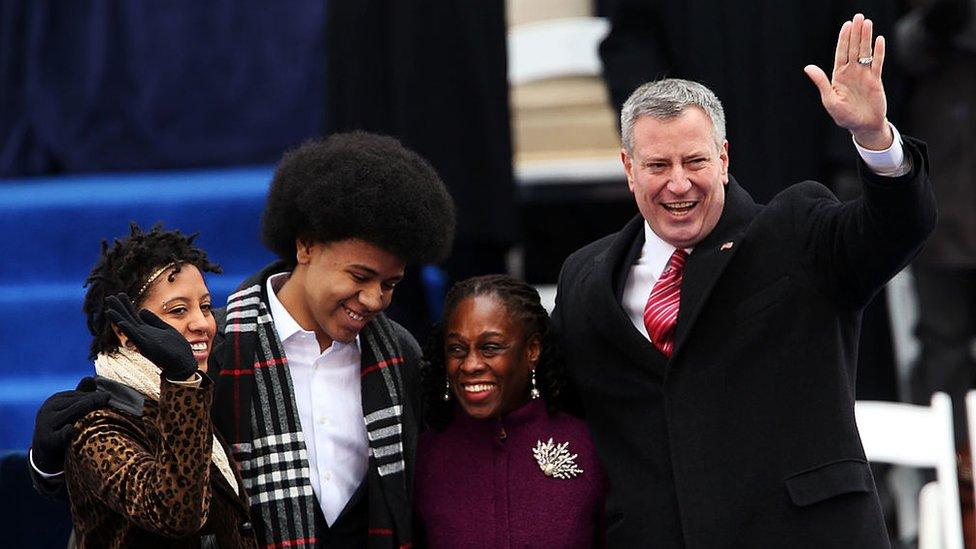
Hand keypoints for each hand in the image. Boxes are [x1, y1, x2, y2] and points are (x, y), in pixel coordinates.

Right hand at [31, 377, 109, 473]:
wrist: (45, 452)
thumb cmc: (62, 426)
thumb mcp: (69, 409)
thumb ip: (80, 395)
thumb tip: (90, 378)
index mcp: (56, 400)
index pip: (78, 395)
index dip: (94, 396)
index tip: (108, 396)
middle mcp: (49, 409)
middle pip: (76, 403)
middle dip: (93, 401)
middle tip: (108, 399)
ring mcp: (46, 423)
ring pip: (70, 414)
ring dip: (86, 411)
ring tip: (102, 410)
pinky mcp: (46, 439)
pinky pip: (58, 435)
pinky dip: (66, 432)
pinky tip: (72, 429)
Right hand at [105, 293, 197, 380]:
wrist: (183, 362)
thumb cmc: (175, 347)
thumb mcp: (165, 329)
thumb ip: (153, 320)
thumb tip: (141, 310)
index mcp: (146, 330)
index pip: (133, 316)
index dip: (127, 305)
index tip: (120, 294)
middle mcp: (142, 335)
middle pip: (128, 319)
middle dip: (119, 309)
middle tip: (109, 297)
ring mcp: (143, 341)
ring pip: (128, 328)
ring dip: (119, 319)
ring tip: (109, 310)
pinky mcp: (147, 347)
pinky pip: (136, 338)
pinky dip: (129, 331)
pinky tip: (122, 323)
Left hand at [804, 13, 890, 148]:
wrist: (863, 126)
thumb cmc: (844, 116)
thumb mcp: (830, 99)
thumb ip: (821, 82)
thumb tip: (808, 67)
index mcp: (839, 76)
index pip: (841, 53)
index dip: (844, 38)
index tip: (846, 25)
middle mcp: (852, 72)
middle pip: (853, 48)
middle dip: (855, 33)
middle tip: (858, 17)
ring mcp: (864, 75)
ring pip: (865, 52)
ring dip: (866, 38)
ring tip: (867, 22)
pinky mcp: (876, 80)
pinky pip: (877, 62)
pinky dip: (878, 51)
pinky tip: (879, 39)